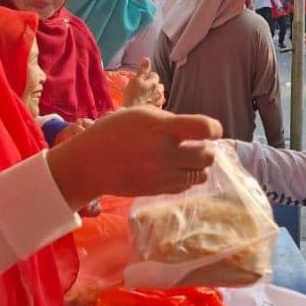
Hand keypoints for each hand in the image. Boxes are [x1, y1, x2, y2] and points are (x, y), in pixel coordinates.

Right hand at [47, 105, 221, 209]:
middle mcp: (165, 153)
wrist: (90, 164)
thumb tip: (197, 131)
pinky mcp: (159, 190)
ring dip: (198, 165)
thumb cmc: (115, 131)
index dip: (214, 128)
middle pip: (208, 155)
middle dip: (206, 148)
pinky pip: (187, 185)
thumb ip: (172, 121)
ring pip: (201, 174)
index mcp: (162, 128)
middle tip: (195, 144)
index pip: (203, 128)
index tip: (212, 130)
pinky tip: (174, 168)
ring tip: (185, 158)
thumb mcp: (142, 114)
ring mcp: (163, 175)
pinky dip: (186, 177)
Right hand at [121, 58, 164, 107]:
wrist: (135, 114)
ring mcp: (159, 100)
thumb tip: (147, 59)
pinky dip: (152, 102)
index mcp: (154, 82)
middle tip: (142, 89)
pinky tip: (145, 105)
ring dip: (152, 94)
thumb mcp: (135, 80)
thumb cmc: (133, 97)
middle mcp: (159, 90)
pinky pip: (156, 103)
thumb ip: (142, 70)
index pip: (154, 75)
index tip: (140, 80)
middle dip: (152, 85)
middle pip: (157, 84)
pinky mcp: (158, 109)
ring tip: (143, 97)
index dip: (147, 76)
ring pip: (157, 94)